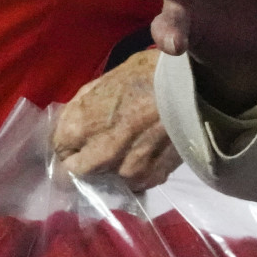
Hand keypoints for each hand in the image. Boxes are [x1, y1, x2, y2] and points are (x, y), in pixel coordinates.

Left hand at [54, 49, 178, 188]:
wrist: (198, 86)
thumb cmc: (152, 74)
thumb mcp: (109, 79)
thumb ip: (84, 106)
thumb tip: (71, 121)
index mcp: (81, 125)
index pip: (57, 148)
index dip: (68, 141)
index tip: (78, 137)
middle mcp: (99, 155)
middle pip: (74, 173)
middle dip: (81, 161)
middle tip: (97, 148)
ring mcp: (126, 170)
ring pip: (105, 179)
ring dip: (111, 168)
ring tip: (128, 149)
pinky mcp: (152, 177)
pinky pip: (134, 182)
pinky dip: (137, 171)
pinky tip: (147, 153)